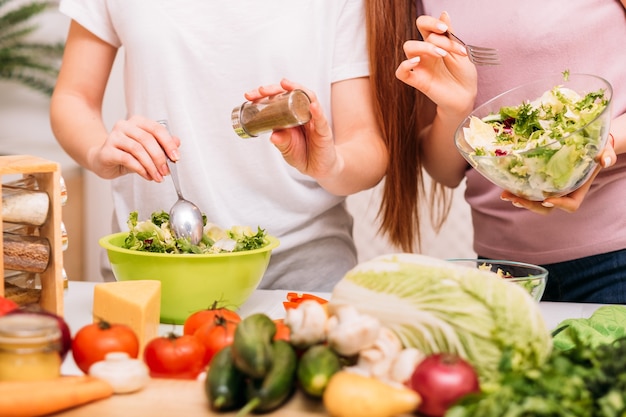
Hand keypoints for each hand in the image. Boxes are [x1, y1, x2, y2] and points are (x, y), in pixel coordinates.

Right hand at [88, 115, 180, 181]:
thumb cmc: (126, 154)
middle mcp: (124, 125)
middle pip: (147, 139)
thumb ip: (161, 145)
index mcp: (137, 122)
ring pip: (138, 150)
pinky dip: (140, 169)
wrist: (102, 160)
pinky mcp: (107, 150)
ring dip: (151, 166)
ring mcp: (114, 137)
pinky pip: (127, 159)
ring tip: (158, 177)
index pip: (157, 129)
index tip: (176, 157)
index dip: (168, 143)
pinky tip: (147, 176)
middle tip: (166, 171)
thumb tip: (177, 142)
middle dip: (160, 158)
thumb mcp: (147, 149)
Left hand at [244, 78, 340, 179]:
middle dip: (276, 89)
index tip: (250, 96)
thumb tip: (274, 136)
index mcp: (290, 115)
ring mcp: (314, 120)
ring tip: (286, 85)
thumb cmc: (302, 154)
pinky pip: (321, 120)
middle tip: (262, 90)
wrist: (318, 169)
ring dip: (298, 89)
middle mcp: (302, 113)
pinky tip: (312, 106)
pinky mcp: (323, 131)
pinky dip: (317, 112)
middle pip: (292, 94)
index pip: (278, 99)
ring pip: (308, 99)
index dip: (265, 95)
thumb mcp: (286, 150)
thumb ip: (281, 142)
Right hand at [395, 12, 476, 116]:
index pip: (424, 25)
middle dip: (433, 37)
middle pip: (417, 33)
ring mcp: (420, 67)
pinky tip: (417, 62)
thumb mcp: (461, 51)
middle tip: (448, 48)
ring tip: (441, 54)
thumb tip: (443, 13)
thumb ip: (450, 35)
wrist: (466, 96)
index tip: (444, 28)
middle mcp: (425, 53)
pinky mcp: (417, 81)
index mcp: (435, 44)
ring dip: (424, 47)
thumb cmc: (464, 75)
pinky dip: (405, 65)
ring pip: (408, 48)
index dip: (431, 22)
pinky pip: (401, 72)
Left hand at [501, 134, 616, 213]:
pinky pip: (529, 190)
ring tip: (505, 195)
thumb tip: (605, 160)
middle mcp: (563, 194)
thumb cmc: (598, 151)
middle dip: (531, 205)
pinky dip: (517, 189)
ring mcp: (551, 190)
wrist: (588, 147)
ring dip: (519, 199)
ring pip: (534, 201)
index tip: (547, 199)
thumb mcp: (605, 151)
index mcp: (578, 191)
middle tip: (516, 200)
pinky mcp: (541, 183)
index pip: (570, 205)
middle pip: (546, 207)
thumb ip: (607, 156)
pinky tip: (505, 186)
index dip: (560, 205)